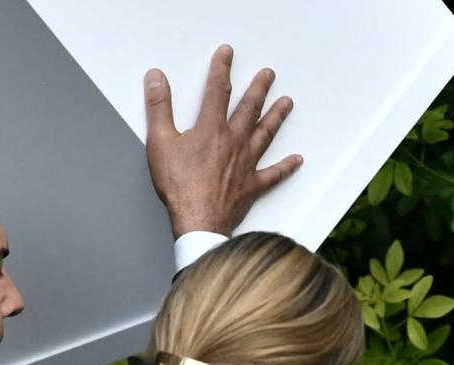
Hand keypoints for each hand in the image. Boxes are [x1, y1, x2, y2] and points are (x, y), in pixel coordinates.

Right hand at [144, 45, 302, 236]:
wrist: (198, 220)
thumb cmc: (180, 186)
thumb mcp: (159, 142)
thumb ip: (158, 107)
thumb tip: (156, 79)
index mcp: (211, 129)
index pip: (217, 91)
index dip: (221, 69)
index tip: (227, 54)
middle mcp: (233, 142)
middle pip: (249, 108)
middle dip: (259, 88)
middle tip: (268, 75)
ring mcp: (246, 164)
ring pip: (265, 134)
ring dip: (276, 116)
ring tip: (287, 103)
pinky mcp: (252, 186)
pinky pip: (273, 174)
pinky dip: (286, 167)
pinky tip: (297, 160)